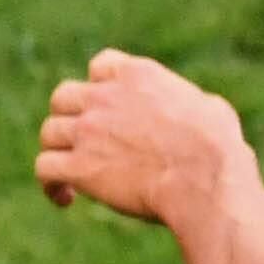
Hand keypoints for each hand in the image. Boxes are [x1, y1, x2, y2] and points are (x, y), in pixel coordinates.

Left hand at [37, 50, 258, 222]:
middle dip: (69, 116)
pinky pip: (45, 169)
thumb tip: (190, 112)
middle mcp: (105, 97)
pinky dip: (50, 184)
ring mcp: (87, 131)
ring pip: (49, 133)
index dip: (100, 84)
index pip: (101, 65)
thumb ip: (184, 103)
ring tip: (70, 175)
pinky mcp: (78, 166)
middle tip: (81, 141)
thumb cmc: (218, 147)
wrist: (205, 179)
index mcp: (139, 75)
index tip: (106, 105)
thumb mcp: (209, 107)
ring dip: (58, 151)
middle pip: (63, 97)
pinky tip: (65, 198)